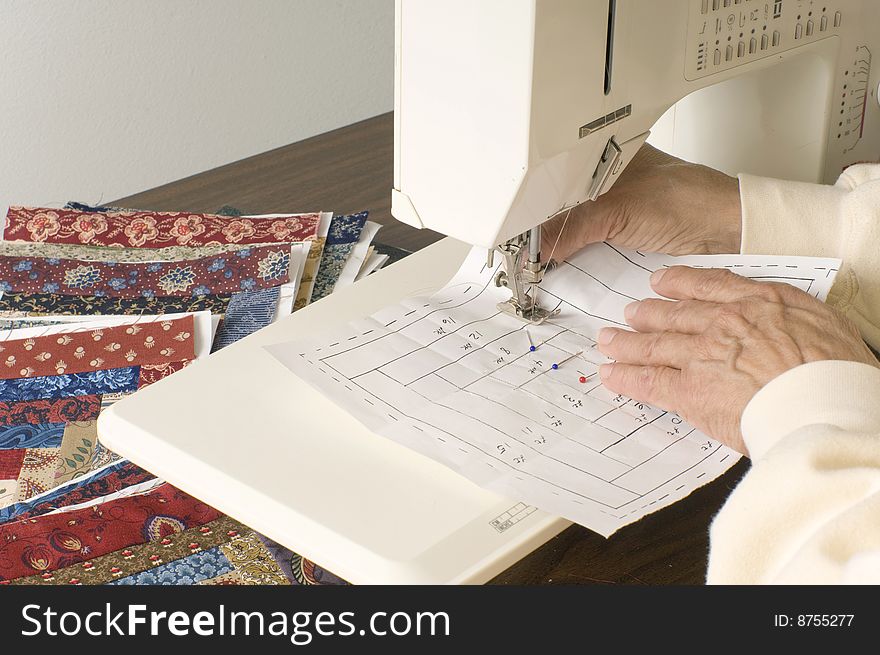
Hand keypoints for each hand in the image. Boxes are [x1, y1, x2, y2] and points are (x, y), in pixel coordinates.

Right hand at [542, 144, 742, 262]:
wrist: (724, 228)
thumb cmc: (686, 200)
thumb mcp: (617, 212)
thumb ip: (573, 228)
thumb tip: (540, 247)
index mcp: (600, 156)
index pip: (552, 178)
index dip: (531, 202)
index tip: (516, 230)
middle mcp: (604, 177)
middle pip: (558, 201)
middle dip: (540, 223)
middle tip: (523, 247)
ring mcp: (613, 202)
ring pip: (572, 219)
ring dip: (557, 237)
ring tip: (538, 254)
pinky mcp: (622, 225)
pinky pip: (587, 236)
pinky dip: (574, 247)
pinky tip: (564, 255)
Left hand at [595, 267, 878, 454]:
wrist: (824, 403)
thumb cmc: (836, 371)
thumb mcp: (823, 323)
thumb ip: (791, 317)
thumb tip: (784, 324)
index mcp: (758, 302)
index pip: (709, 285)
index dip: (680, 282)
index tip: (662, 280)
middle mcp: (723, 322)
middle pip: (674, 313)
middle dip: (648, 313)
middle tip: (630, 312)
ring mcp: (701, 355)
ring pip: (653, 344)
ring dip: (626, 342)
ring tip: (608, 340)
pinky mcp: (688, 389)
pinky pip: (647, 380)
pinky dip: (624, 377)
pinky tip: (610, 374)